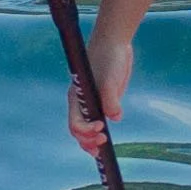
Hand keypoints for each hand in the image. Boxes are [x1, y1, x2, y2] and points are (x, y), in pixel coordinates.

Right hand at [68, 40, 134, 156]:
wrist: (115, 42)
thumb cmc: (108, 57)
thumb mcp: (110, 79)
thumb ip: (111, 99)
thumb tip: (115, 117)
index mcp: (76, 98)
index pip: (75, 123)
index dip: (86, 131)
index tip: (101, 129)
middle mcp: (82, 102)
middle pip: (78, 130)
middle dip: (87, 141)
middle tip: (103, 144)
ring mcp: (93, 102)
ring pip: (87, 128)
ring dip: (92, 140)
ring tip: (103, 147)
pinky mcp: (105, 100)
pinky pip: (100, 120)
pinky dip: (102, 131)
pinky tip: (109, 134)